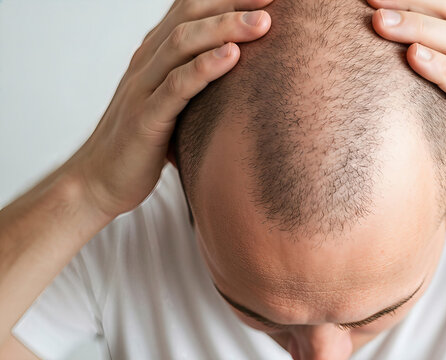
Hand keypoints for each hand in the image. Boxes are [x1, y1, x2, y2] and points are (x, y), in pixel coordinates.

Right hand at [69, 0, 272, 217]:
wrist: (98, 180)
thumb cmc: (145, 139)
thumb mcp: (173, 101)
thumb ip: (196, 80)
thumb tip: (239, 70)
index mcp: (156, 53)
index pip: (191, 9)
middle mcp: (148, 61)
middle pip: (190, 15)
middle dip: (232, 3)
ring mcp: (143, 87)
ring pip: (182, 44)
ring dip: (225, 28)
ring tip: (262, 23)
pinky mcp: (144, 119)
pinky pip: (176, 86)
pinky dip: (204, 68)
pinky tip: (232, 57)